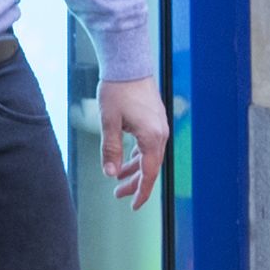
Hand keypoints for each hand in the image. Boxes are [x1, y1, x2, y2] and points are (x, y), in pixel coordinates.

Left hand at [99, 76, 169, 209]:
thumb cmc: (117, 90)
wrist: (128, 63)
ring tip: (118, 178)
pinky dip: (137, 154)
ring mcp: (159, 127)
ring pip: (148, 156)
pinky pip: (148, 145)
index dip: (141, 191)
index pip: (149, 173)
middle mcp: (160, 134)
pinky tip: (126, 159)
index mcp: (152, 138)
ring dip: (134, 168)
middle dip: (135, 183)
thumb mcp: (108, 121)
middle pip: (150, 167)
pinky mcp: (154, 120)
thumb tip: (110, 173)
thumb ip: (110, 149)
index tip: (133, 206)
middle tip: (119, 194)